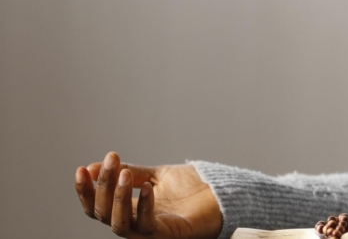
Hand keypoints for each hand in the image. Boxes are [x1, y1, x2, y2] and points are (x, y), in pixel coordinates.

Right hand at [75, 152, 222, 238]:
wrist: (220, 193)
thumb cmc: (189, 188)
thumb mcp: (154, 175)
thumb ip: (128, 173)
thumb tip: (93, 165)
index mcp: (128, 211)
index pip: (97, 206)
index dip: (86, 190)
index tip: (81, 168)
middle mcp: (135, 225)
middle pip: (104, 214)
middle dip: (103, 186)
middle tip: (111, 160)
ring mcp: (149, 233)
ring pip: (119, 224)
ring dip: (118, 197)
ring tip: (124, 173)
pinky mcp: (167, 236)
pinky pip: (148, 226)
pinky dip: (145, 207)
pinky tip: (147, 187)